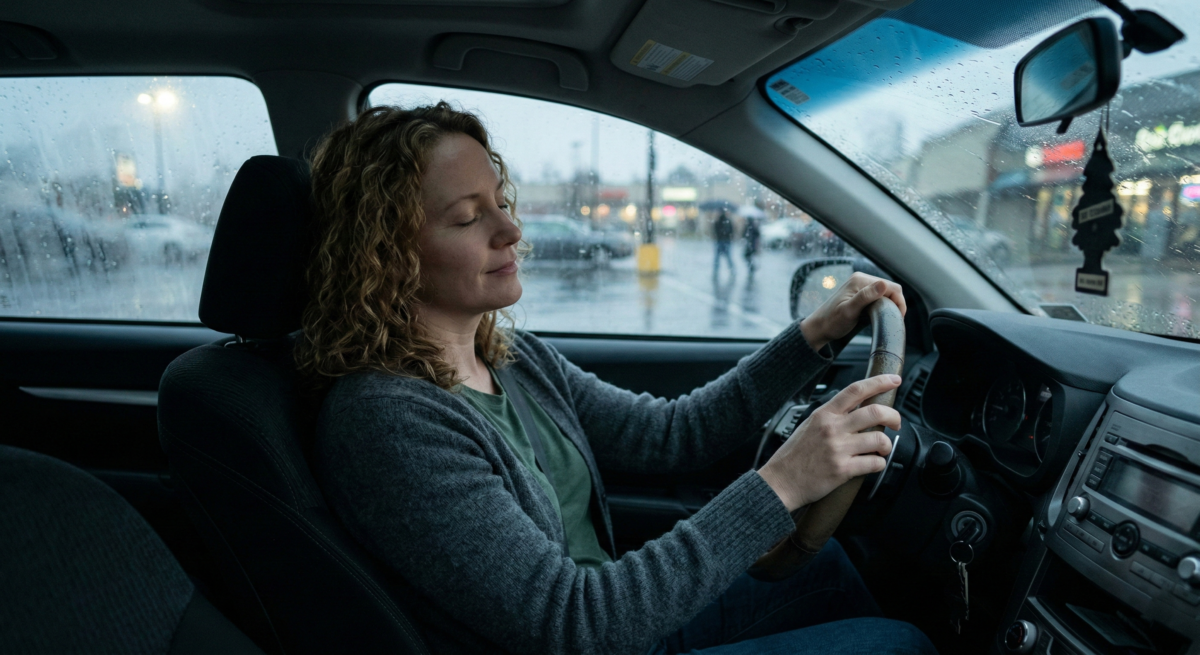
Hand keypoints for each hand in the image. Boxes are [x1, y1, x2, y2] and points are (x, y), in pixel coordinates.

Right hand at [757, 375, 900, 511]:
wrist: (780, 482)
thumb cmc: (793, 456)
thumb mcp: (809, 426)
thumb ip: (832, 417)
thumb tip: (857, 410)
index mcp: (824, 414)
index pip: (856, 390)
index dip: (879, 382)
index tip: (893, 380)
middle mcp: (832, 428)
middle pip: (875, 412)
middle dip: (894, 417)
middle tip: (896, 423)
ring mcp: (838, 449)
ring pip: (880, 439)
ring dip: (887, 445)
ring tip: (881, 450)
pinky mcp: (843, 470)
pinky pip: (875, 463)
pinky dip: (879, 464)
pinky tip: (872, 464)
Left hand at [800, 272, 905, 351]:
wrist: (818, 328)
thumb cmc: (832, 321)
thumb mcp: (849, 311)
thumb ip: (865, 297)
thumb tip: (883, 284)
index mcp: (860, 280)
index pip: (890, 286)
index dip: (899, 301)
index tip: (899, 317)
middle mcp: (861, 279)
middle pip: (890, 288)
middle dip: (896, 303)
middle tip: (895, 320)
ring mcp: (861, 286)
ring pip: (886, 293)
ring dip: (891, 304)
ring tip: (889, 319)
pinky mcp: (861, 294)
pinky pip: (879, 297)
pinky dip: (884, 305)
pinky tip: (882, 315)